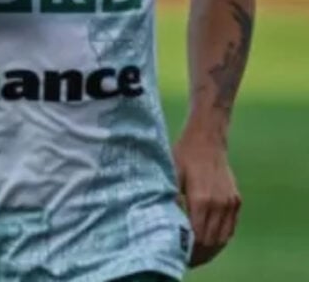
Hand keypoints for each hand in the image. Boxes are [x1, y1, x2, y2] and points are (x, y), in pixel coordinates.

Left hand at [173, 130, 241, 266]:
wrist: (207, 140)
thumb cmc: (183, 155)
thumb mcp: (170, 175)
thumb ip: (169, 199)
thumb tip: (161, 221)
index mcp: (201, 199)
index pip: (198, 236)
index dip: (188, 249)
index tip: (177, 253)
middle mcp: (219, 204)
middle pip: (211, 241)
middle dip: (198, 253)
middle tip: (183, 258)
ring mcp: (230, 203)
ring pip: (223, 237)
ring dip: (210, 249)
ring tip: (195, 253)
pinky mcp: (236, 201)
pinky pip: (231, 228)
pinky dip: (221, 238)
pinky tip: (208, 241)